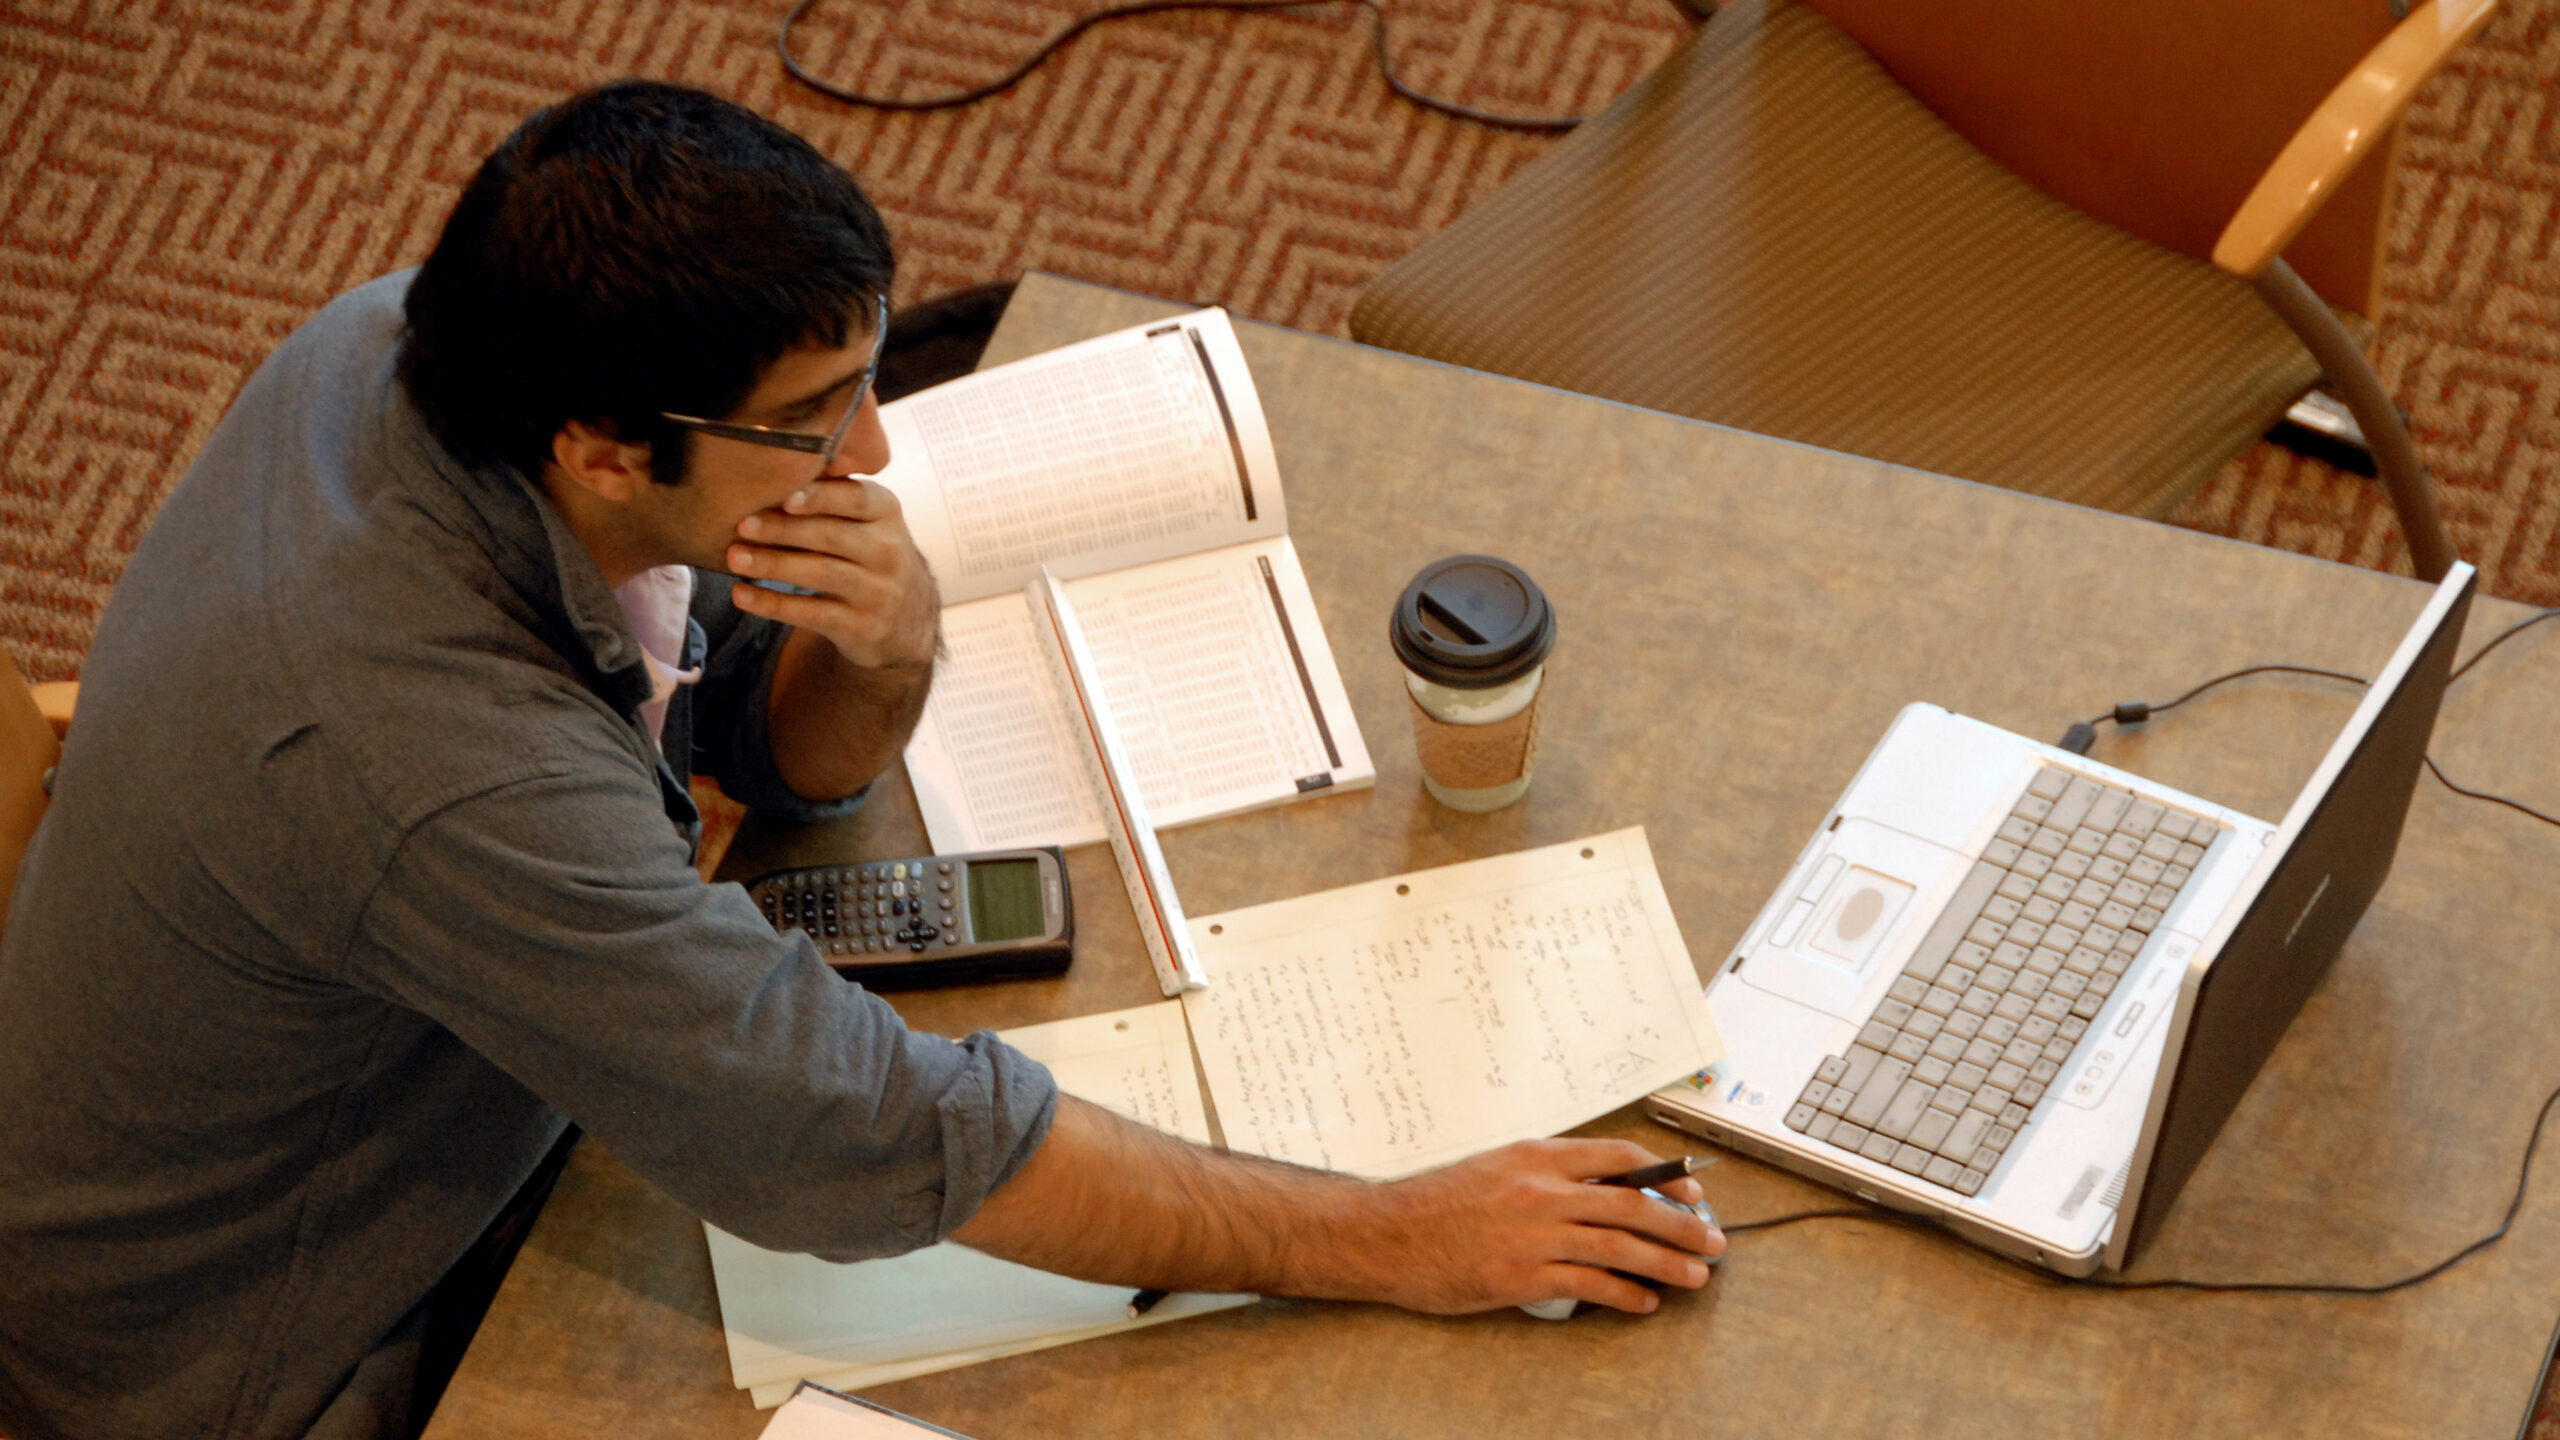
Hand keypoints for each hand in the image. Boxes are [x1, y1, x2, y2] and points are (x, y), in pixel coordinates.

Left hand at [727, 478, 938, 671]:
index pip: (856, 498)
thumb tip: (771, 465)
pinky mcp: (861, 626)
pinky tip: (742, 594)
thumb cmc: (869, 552)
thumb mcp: (868, 519)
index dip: (820, 497)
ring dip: (773, 564)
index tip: (784, 497)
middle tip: (742, 524)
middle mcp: (888, 550)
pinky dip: (772, 604)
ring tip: (734, 557)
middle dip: (783, 529)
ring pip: (820, 573)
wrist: (906, 617)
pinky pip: (810, 613)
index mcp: (886, 512)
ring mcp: (877, 591)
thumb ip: (832, 493)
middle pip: (831, 535)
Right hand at [1349, 1138, 1723, 1314]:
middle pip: (1633, 1204)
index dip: (1664, 1175)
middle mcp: (1541, 1190)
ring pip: (1620, 1246)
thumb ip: (1545, 1174)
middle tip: (1712, 1239)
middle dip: (1682, 1223)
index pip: (1618, 1158)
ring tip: (1696, 1275)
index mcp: (1536, 1156)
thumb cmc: (1436, 1203)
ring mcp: (1534, 1234)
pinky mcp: (1523, 1276)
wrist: (1386, 1234)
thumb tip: (1600, 1189)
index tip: (1692, 1190)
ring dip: (1667, 1261)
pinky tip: (1644, 1302)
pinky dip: (1625, 1294)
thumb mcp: (1495, 1168)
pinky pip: (1590, 1284)